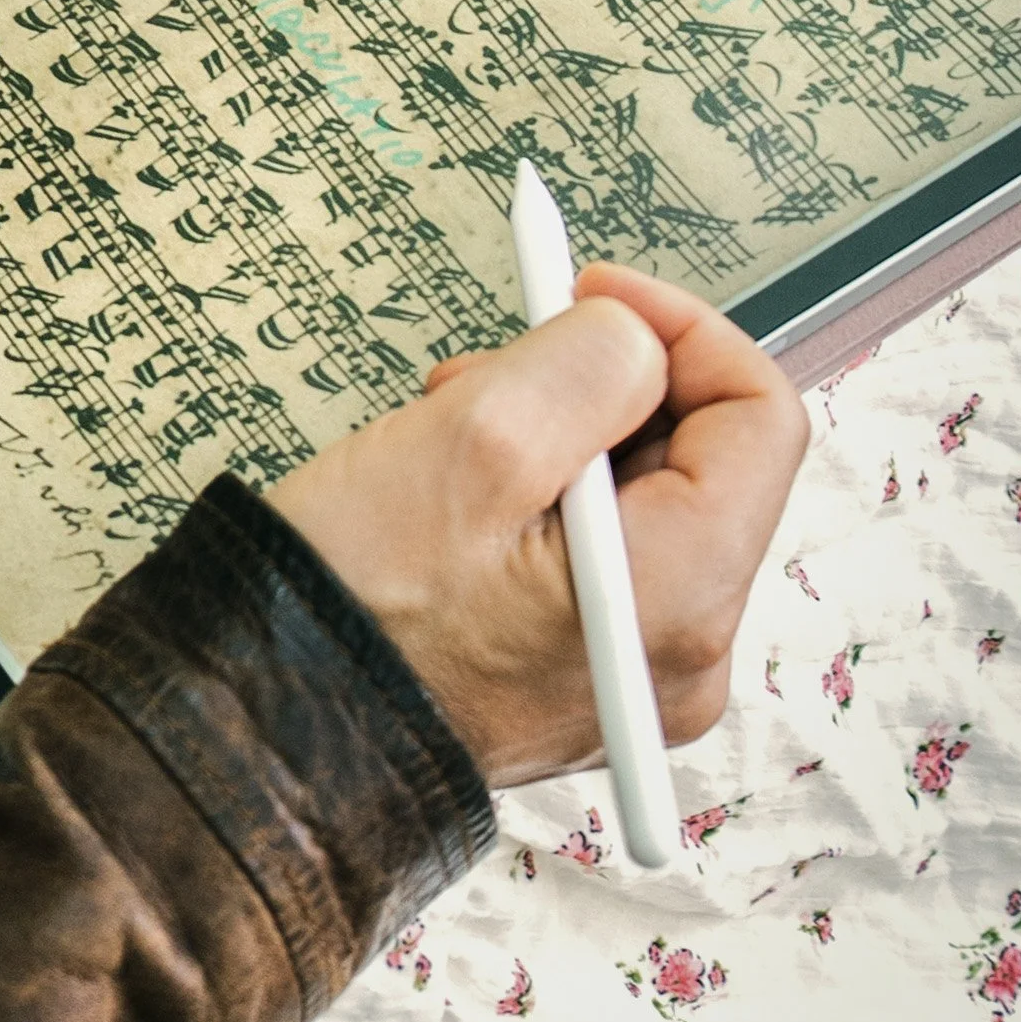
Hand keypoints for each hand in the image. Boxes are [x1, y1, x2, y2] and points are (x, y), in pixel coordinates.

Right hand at [263, 264, 807, 789]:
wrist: (260, 731)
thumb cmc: (351, 604)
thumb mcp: (473, 438)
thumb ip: (590, 364)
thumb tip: (638, 339)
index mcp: (678, 600)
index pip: (760, 418)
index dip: (682, 329)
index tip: (590, 290)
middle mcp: (680, 655)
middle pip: (698, 458)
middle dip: (598, 387)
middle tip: (486, 374)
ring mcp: (632, 674)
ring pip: (638, 498)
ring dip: (555, 437)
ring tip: (448, 437)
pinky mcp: (580, 678)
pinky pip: (596, 553)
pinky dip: (538, 499)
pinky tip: (454, 495)